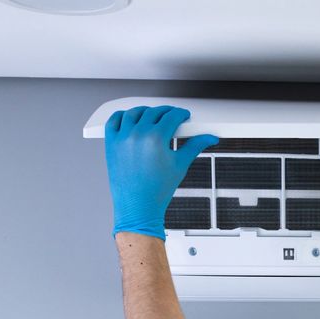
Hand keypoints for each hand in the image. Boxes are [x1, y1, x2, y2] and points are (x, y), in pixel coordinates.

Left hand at [104, 105, 218, 241]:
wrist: (138, 208)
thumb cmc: (157, 191)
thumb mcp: (180, 165)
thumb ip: (195, 146)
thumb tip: (208, 138)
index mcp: (156, 138)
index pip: (171, 116)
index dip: (180, 114)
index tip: (182, 116)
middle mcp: (137, 135)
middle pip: (154, 112)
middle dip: (165, 112)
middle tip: (171, 117)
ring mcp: (122, 138)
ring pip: (133, 113)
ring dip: (145, 111)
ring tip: (152, 116)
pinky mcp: (111, 144)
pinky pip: (113, 120)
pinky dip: (122, 116)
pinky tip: (129, 119)